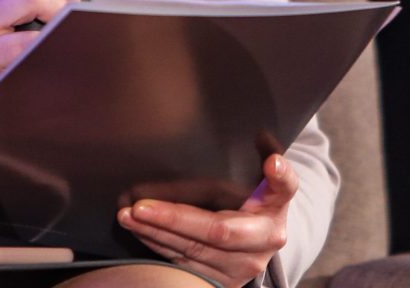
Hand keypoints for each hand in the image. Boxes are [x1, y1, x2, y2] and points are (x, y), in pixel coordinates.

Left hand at [118, 153, 296, 287]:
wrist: (262, 240)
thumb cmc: (260, 203)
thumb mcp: (269, 181)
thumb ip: (267, 163)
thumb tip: (261, 136)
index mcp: (277, 208)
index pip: (281, 190)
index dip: (274, 179)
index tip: (269, 163)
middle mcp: (263, 244)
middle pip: (217, 231)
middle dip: (173, 219)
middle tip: (139, 207)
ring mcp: (241, 268)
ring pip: (193, 251)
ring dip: (156, 233)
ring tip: (128, 216)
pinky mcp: (222, 282)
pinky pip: (185, 264)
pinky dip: (159, 246)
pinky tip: (140, 231)